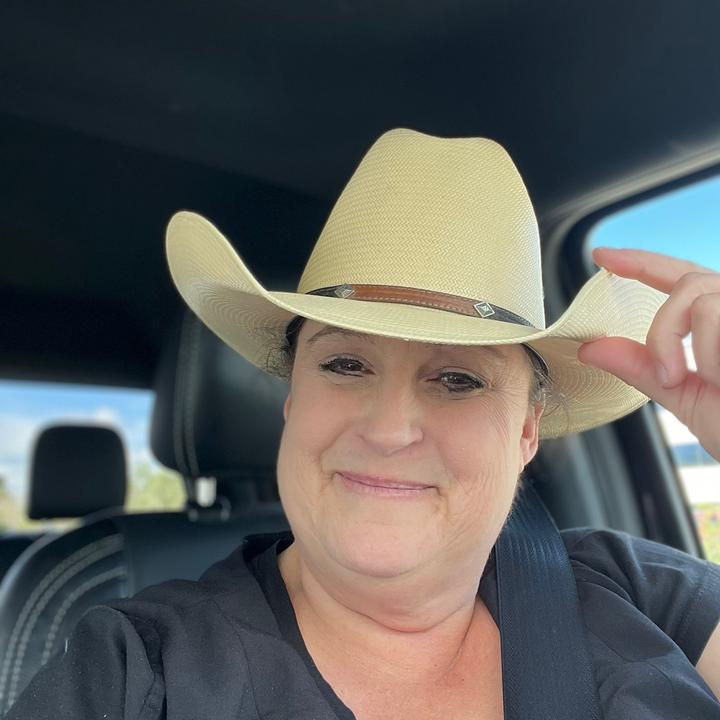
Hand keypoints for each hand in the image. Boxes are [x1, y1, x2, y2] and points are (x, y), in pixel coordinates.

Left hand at [578, 248, 719, 461]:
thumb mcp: (684, 395)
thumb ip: (641, 367)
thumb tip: (590, 348)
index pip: (679, 277)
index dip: (641, 262)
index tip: (602, 257)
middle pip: (688, 284)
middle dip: (663, 331)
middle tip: (669, 375)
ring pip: (701, 298)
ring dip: (690, 346)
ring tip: (713, 382)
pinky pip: (717, 312)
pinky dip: (712, 353)